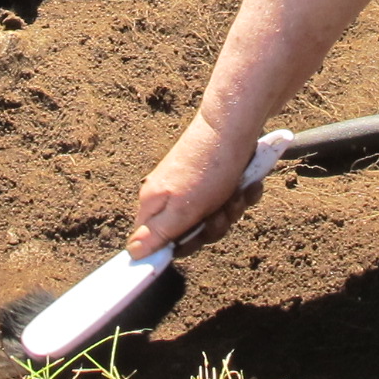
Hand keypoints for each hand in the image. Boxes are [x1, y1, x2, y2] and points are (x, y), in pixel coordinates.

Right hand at [127, 111, 264, 256]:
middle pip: (191, 235)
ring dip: (231, 209)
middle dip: (212, 227)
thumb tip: (132, 253)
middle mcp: (170, 197)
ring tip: (235, 191)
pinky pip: (229, 202)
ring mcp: (193, 188)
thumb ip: (157, 234)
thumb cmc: (207, 168)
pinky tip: (246, 184)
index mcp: (154, 205)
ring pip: (214, 219)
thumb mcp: (181, 209)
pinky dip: (241, 195)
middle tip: (218, 210)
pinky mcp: (215, 181)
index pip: (156, 244)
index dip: (179, 246)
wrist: (234, 126)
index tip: (195, 237)